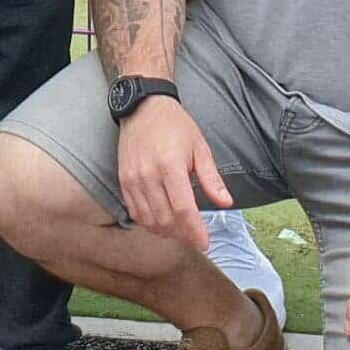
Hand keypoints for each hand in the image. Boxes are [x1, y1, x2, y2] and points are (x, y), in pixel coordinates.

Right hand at [116, 97, 231, 251]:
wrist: (144, 107)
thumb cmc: (175, 125)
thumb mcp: (200, 147)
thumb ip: (211, 178)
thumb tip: (226, 203)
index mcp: (171, 165)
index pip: (183, 210)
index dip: (195, 231)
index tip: (205, 243)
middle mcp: (148, 174)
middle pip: (166, 219)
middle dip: (183, 234)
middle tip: (195, 235)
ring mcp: (133, 179)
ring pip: (149, 220)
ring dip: (166, 231)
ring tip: (180, 229)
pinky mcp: (124, 180)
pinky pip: (135, 212)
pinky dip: (149, 222)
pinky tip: (161, 220)